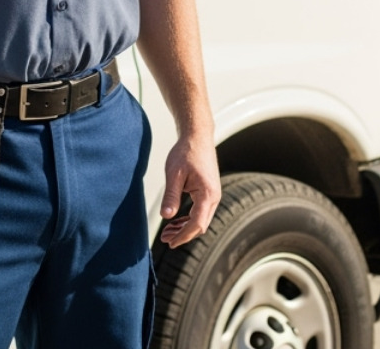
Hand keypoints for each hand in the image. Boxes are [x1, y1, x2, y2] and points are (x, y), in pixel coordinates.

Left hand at [158, 132, 220, 247]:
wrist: (197, 137)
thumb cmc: (186, 152)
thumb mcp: (174, 174)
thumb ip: (171, 196)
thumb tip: (165, 217)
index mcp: (207, 194)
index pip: (196, 224)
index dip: (183, 236)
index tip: (170, 242)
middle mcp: (214, 197)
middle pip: (200, 225)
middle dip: (183, 234)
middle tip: (165, 239)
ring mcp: (213, 195)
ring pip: (201, 220)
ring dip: (185, 228)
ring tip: (167, 232)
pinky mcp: (209, 192)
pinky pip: (200, 212)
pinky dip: (188, 219)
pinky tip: (175, 221)